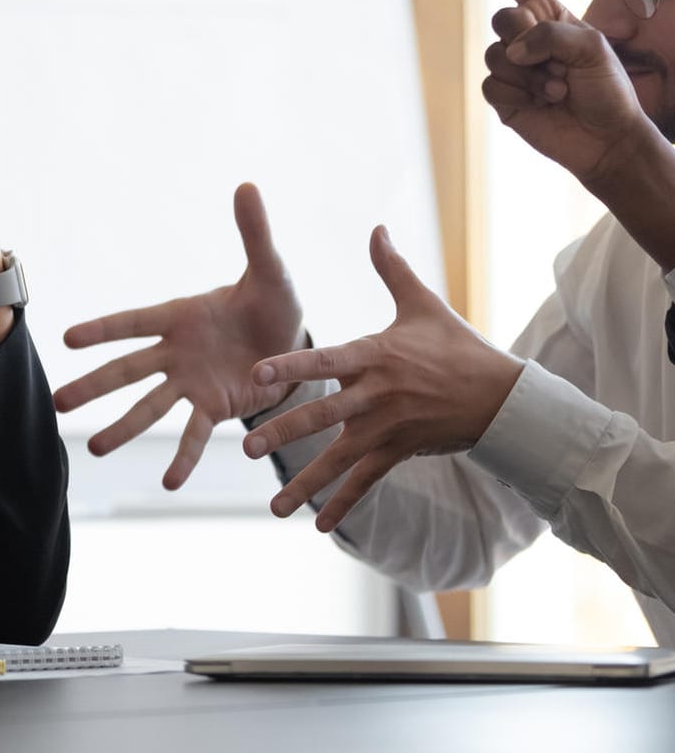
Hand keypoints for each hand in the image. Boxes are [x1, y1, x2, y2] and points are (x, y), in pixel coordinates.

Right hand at [53, 184, 303, 486]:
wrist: (297, 344)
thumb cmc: (276, 301)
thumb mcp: (271, 270)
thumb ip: (254, 234)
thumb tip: (247, 186)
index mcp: (181, 316)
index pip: (134, 323)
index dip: (103, 330)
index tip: (67, 339)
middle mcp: (177, 353)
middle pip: (128, 371)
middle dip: (94, 387)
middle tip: (58, 404)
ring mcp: (191, 383)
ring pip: (150, 408)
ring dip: (123, 428)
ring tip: (95, 450)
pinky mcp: (215, 408)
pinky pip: (194, 434)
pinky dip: (184, 457)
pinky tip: (169, 483)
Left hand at [244, 225, 522, 531]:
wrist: (503, 396)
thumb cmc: (457, 346)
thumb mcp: (423, 305)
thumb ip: (391, 269)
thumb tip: (376, 227)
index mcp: (375, 356)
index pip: (326, 360)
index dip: (292, 366)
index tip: (257, 374)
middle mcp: (377, 395)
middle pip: (325, 415)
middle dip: (285, 432)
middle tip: (249, 446)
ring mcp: (389, 428)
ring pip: (340, 458)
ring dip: (305, 483)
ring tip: (273, 506)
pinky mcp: (400, 451)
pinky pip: (366, 481)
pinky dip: (343, 503)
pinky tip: (317, 524)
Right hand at [454, 0, 655, 183]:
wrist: (605, 139)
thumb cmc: (608, 90)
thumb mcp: (593, 48)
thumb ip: (550, 35)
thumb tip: (512, 50)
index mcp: (550, 16)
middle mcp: (527, 39)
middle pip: (501, 18)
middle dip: (525, 37)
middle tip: (554, 61)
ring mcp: (512, 68)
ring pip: (494, 55)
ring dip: (529, 75)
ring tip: (557, 90)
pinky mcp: (503, 97)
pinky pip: (490, 84)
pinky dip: (517, 93)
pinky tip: (542, 103)